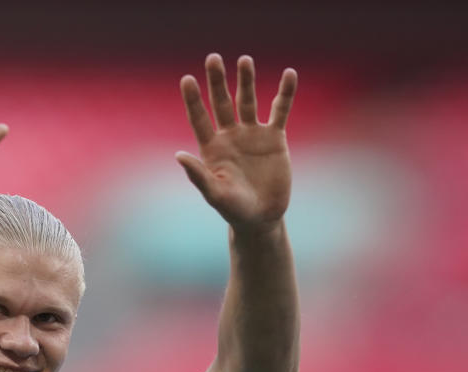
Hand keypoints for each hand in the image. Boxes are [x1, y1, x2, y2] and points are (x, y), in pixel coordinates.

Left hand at [176, 55, 296, 233]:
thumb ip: (198, 175)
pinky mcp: (274, 138)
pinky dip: (285, 94)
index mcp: (211, 147)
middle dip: (218, 81)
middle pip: (222, 103)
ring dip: (246, 81)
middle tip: (213, 58)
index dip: (193, 99)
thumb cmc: (234, 209)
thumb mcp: (215, 193)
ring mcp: (252, 134)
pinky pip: (280, 110)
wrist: (262, 217)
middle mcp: (230, 136)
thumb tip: (178, 155)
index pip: (199, 118)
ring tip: (244, 60)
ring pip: (248, 101)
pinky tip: (289, 74)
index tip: (187, 79)